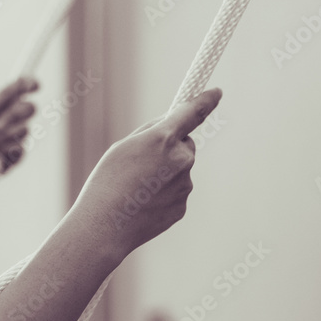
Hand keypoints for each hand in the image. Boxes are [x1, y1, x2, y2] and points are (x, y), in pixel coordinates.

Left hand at [0, 77, 38, 184]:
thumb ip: (3, 98)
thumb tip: (21, 80)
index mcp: (1, 106)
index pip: (23, 91)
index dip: (32, 85)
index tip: (35, 86)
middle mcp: (10, 120)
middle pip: (30, 108)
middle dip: (14, 115)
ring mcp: (14, 138)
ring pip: (24, 130)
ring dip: (2, 135)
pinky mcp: (14, 157)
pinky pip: (21, 149)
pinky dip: (5, 150)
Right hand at [71, 89, 222, 258]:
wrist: (104, 228)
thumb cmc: (107, 184)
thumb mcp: (123, 147)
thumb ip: (150, 133)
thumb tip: (171, 125)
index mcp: (162, 138)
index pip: (193, 112)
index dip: (206, 100)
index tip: (216, 93)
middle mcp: (180, 159)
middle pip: (184, 145)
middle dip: (170, 149)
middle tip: (143, 163)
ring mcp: (184, 185)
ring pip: (179, 171)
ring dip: (164, 175)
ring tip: (136, 189)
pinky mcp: (182, 206)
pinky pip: (176, 192)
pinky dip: (163, 195)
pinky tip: (142, 204)